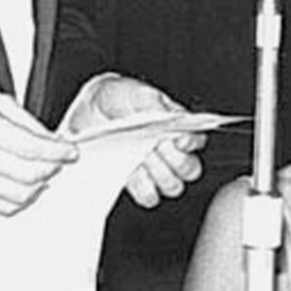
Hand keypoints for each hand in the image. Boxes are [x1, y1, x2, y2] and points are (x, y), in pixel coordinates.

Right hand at [0, 87, 77, 214]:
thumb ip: (29, 123)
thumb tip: (53, 142)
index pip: (31, 147)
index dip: (57, 151)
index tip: (70, 151)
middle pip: (29, 174)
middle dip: (52, 167)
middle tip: (60, 159)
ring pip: (19, 195)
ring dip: (41, 185)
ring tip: (45, 171)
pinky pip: (3, 207)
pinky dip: (23, 199)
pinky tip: (29, 186)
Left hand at [66, 74, 206, 207]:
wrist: (92, 112)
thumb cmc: (120, 99)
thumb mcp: (137, 94)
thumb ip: (154, 104)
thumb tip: (168, 116)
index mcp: (178, 127)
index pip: (197, 140)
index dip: (191, 143)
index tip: (178, 139)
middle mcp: (172, 151)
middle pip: (190, 169)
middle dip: (173, 161)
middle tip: (154, 147)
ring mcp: (157, 170)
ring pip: (173, 186)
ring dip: (158, 175)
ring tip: (141, 158)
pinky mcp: (139, 184)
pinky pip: (149, 197)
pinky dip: (142, 188)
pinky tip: (131, 172)